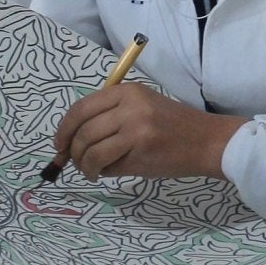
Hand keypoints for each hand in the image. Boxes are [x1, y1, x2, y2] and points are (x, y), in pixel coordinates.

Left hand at [53, 83, 247, 181]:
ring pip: (91, 151)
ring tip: (91, 171)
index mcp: (127, 92)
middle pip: (83, 132)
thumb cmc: (172, 125)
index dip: (64, 129)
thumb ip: (110, 115)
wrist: (206, 141)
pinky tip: (106, 173)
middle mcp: (129, 107)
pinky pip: (108, 165)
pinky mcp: (141, 152)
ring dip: (85, 166)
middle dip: (72, 152)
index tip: (59, 145)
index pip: (81, 108)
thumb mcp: (142, 106)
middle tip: (74, 162)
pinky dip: (101, 172)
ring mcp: (135, 130)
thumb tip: (71, 139)